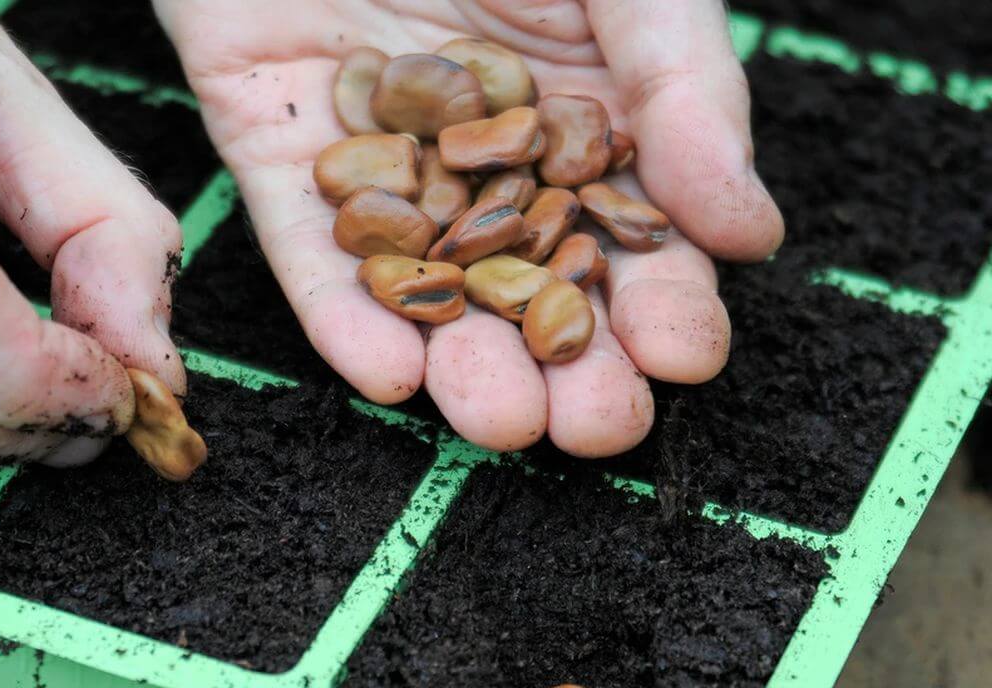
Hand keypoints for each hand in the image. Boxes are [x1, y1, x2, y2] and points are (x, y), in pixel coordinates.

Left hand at [155, 0, 782, 454]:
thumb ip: (686, 91)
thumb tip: (749, 232)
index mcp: (582, 122)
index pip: (632, 237)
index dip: (661, 302)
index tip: (681, 358)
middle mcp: (481, 159)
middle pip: (525, 285)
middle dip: (562, 363)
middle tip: (589, 428)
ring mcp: (378, 161)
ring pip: (421, 284)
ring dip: (458, 362)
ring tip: (497, 419)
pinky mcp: (277, 152)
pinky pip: (305, 246)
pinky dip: (339, 310)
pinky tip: (382, 373)